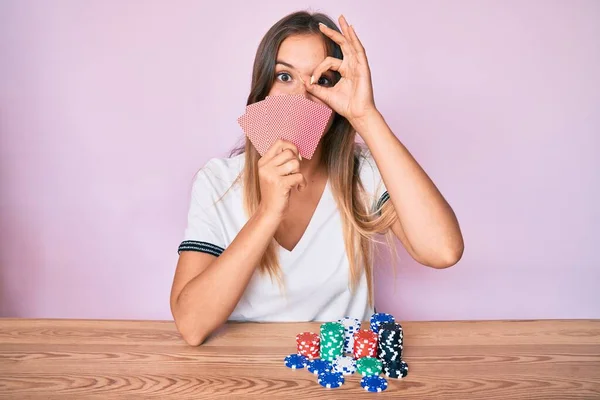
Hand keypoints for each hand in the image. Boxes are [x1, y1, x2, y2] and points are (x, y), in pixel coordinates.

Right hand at [257, 139, 306, 218]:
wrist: (269, 211)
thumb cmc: (274, 192)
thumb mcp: (272, 174)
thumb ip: (280, 161)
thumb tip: (296, 150)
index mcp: (263, 162)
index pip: (279, 142)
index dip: (291, 146)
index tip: (294, 157)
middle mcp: (266, 166)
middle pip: (289, 152)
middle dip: (297, 161)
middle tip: (295, 172)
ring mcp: (272, 175)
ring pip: (295, 163)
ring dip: (299, 172)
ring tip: (295, 180)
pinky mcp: (280, 184)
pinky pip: (299, 176)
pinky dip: (302, 183)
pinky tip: (299, 188)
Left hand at [303, 15, 377, 129]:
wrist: (356, 114)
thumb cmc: (345, 106)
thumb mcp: (325, 95)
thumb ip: (314, 87)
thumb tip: (303, 80)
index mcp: (344, 71)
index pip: (329, 62)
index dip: (318, 69)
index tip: (312, 79)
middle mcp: (352, 66)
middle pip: (342, 45)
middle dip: (333, 33)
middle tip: (321, 25)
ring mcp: (358, 66)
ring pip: (350, 44)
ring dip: (345, 31)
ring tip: (341, 18)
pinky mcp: (363, 68)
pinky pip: (359, 50)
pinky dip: (354, 39)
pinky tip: (350, 30)